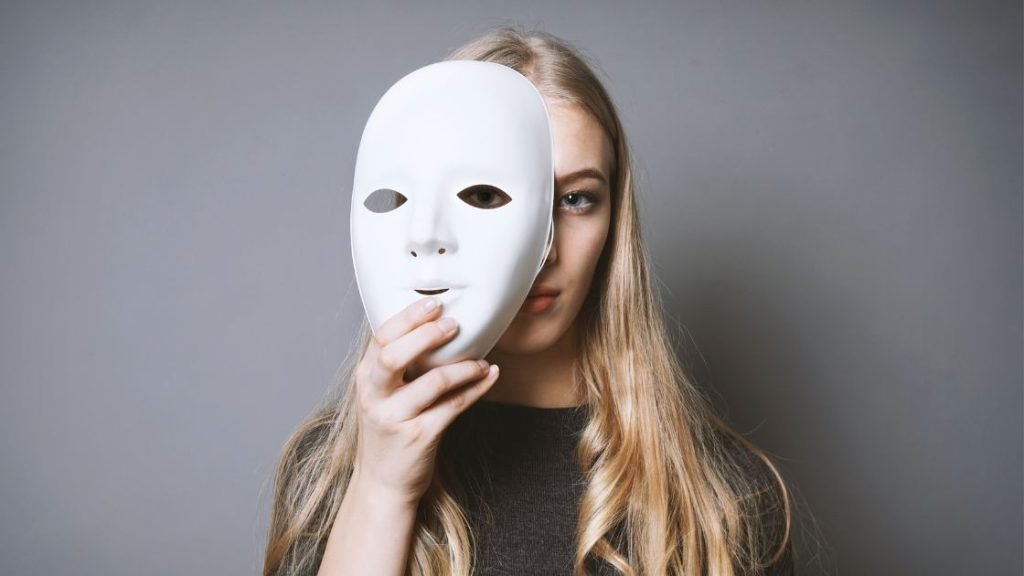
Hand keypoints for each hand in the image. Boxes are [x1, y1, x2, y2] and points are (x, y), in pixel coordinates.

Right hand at [350, 297, 498, 506]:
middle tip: (454, 324)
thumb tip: (435, 327)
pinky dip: (476, 388)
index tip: (433, 303)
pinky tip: (489, 376)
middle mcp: (374, 397)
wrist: (382, 483)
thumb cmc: (388, 431)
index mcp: (366, 379)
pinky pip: (453, 406)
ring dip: (463, 367)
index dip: (407, 318)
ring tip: (481, 360)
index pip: (381, 338)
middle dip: (426, 335)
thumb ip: (398, 366)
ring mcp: (395, 419)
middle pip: (394, 355)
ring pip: (432, 382)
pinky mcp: (419, 437)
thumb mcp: (381, 395)